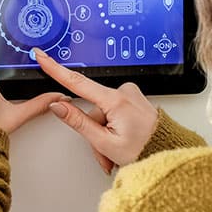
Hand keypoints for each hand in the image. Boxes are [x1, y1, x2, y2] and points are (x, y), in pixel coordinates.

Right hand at [33, 48, 158, 172]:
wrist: (168, 154)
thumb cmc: (144, 151)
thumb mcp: (105, 142)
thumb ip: (78, 122)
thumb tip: (58, 106)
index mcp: (116, 101)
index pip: (77, 82)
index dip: (56, 69)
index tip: (42, 56)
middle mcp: (125, 92)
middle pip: (93, 109)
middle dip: (95, 131)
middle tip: (106, 151)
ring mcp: (131, 95)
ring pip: (103, 113)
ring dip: (106, 132)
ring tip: (117, 151)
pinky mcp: (135, 99)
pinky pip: (115, 111)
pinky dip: (115, 127)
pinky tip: (123, 140)